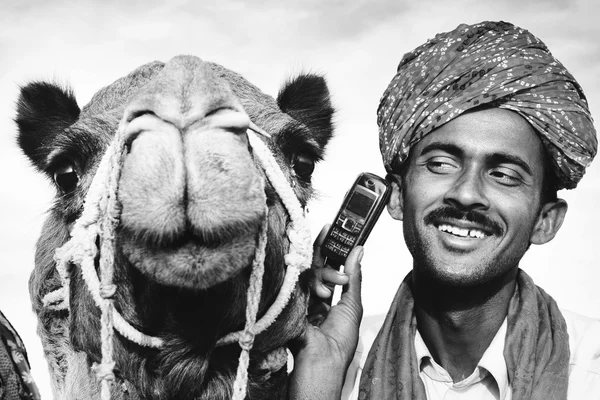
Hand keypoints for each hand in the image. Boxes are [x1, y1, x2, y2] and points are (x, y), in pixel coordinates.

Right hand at [288, 225, 362, 398]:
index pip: (326, 264)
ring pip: (304, 270)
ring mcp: (296, 297)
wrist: (318, 368)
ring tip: (329, 294)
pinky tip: (312, 282)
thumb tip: (359, 250)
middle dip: (324, 253)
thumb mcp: (351, 307)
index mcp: (326, 297)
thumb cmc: (337, 346)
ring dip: (321, 276)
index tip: (332, 227)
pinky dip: (305, 280)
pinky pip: (293, 280)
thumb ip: (353, 277)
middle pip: (313, 263)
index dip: (329, 245)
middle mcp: (310, 295)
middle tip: (330, 237)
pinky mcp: (285, 301)